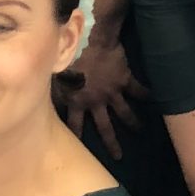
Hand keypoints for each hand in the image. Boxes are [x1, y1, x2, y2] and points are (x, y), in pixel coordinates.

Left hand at [60, 40, 144, 159]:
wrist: (91, 39)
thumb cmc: (68, 54)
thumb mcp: (56, 72)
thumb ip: (54, 86)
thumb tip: (40, 91)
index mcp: (78, 101)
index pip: (76, 124)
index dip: (77, 136)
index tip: (80, 149)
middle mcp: (97, 101)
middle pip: (105, 127)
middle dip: (111, 143)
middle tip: (118, 156)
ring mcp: (112, 92)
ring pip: (125, 112)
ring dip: (133, 122)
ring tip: (140, 130)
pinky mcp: (125, 79)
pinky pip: (138, 89)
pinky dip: (146, 93)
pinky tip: (154, 97)